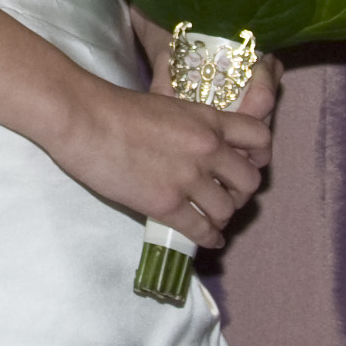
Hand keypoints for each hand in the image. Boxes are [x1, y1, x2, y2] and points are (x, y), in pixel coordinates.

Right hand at [52, 75, 274, 249]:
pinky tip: (207, 240)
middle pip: (249, 181)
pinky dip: (208, 238)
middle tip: (227, 196)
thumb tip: (193, 145)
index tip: (248, 163)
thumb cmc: (114, 108)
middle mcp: (208, 149)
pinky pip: (201, 229)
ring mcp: (189, 178)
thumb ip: (188, 125)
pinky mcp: (167, 204)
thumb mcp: (167, 104)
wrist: (85, 120)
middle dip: (241, 193)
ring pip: (227, 209)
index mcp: (208, 120)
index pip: (260, 138)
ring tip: (212, 219)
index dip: (259, 156)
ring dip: (222, 217)